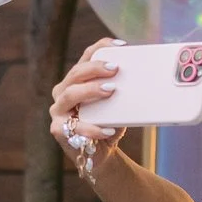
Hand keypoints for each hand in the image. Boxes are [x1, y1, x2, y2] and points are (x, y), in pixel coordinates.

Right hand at [50, 37, 127, 169]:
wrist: (101, 155)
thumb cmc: (108, 125)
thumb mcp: (116, 106)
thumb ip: (122, 93)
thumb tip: (143, 79)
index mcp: (76, 80)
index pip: (85, 57)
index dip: (101, 47)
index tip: (121, 45)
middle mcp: (63, 91)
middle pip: (75, 73)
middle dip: (95, 68)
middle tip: (115, 69)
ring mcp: (58, 110)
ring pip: (69, 94)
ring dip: (90, 90)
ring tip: (111, 90)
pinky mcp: (58, 130)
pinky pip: (74, 127)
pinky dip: (93, 128)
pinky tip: (109, 130)